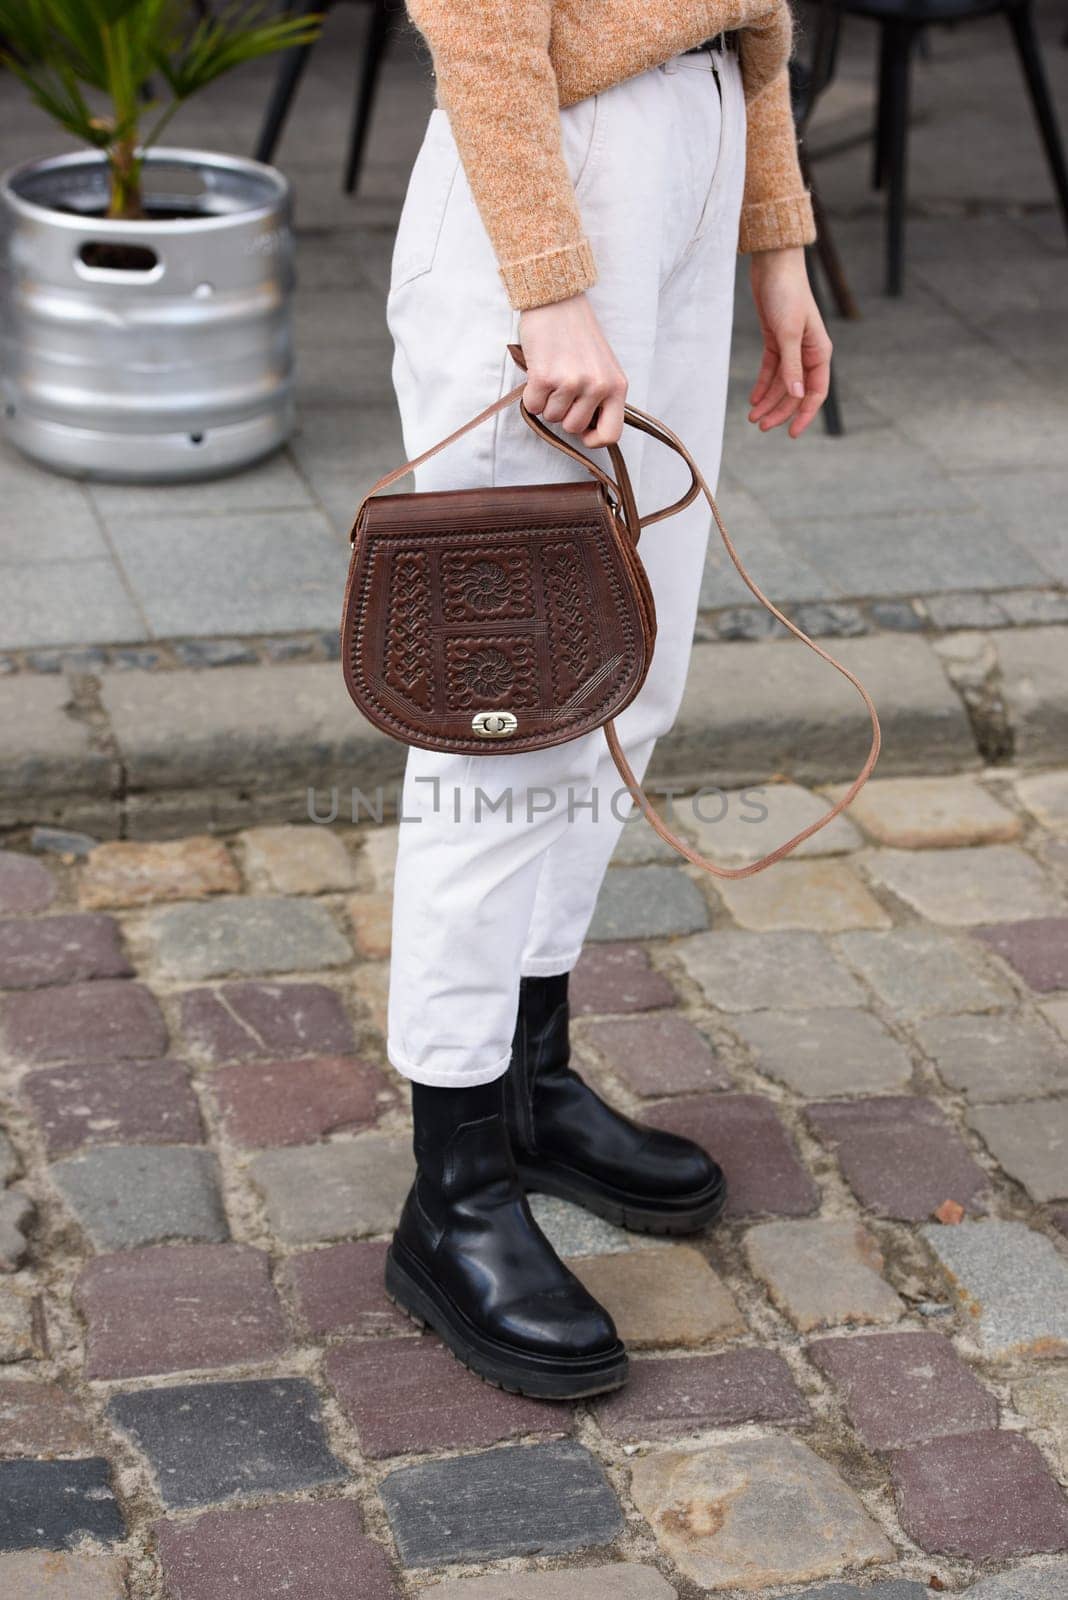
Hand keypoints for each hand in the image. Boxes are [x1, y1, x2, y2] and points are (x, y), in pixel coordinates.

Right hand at [518, 293, 627, 445]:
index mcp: (617, 385)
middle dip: (563, 413)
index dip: (593, 439)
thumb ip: (601, 398)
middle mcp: (597, 386)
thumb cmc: (579, 335)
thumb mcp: (604, 367)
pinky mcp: (545, 377)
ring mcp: (571, 382)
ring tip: (552, 375)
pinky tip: (538, 373)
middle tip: (562, 388)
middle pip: (574, 428)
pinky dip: (531, 395)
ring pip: (552, 418)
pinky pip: (533, 406)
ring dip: (546, 402)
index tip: (583, 432)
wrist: (557, 300)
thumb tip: (586, 431)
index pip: (611, 435)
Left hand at [748, 246, 831, 438]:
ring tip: (752, 418)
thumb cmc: (787, 295)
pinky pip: (771, 370)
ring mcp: (792, 347)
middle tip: (761, 427)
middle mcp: (808, 353)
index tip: (791, 433)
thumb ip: (791, 366)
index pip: (815, 392)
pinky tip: (753, 400)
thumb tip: (797, 395)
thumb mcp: (788, 333)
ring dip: (768, 401)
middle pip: (796, 392)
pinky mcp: (776, 340)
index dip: (804, 414)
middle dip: (780, 411)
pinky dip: (763, 386)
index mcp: (819, 352)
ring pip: (782, 384)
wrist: (774, 266)